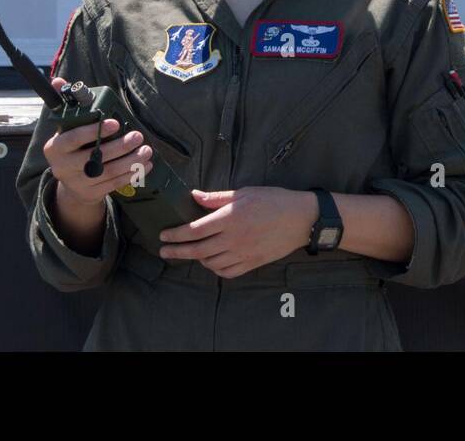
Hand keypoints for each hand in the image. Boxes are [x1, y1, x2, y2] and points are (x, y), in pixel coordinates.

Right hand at [42, 76, 154, 206]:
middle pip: (93, 158)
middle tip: (138, 136)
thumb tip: (57, 80)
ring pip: (107, 173)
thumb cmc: (73, 146)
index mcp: (55, 148)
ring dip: (130, 161)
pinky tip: (145, 165)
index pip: (72, 139)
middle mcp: (62, 167)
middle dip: (119, 147)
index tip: (115, 122)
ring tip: (147, 150)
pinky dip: (132, 174)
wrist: (71, 183)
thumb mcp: (66, 128)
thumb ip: (67, 105)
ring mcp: (77, 183)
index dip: (93, 131)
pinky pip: (114, 184)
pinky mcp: (91, 194)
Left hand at [157, 186, 317, 278]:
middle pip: (197, 250)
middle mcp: (234, 238)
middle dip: (177, 251)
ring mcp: (243, 253)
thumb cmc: (274, 200)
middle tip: (163, 251)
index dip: (176, 234)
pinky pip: (227, 272)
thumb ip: (217, 198)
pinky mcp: (252, 262)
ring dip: (196, 260)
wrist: (302, 218)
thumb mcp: (245, 192)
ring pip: (211, 263)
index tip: (163, 235)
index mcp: (230, 218)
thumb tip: (194, 196)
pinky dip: (215, 269)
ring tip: (189, 253)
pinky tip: (211, 262)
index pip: (195, 230)